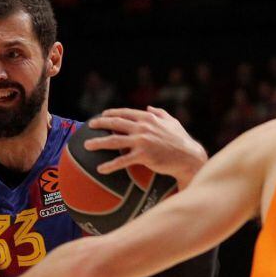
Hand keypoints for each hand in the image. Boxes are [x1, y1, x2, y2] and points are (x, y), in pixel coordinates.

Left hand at [86, 106, 206, 187]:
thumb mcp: (172, 122)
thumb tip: (149, 107)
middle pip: (115, 123)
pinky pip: (122, 161)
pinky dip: (110, 165)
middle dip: (100, 123)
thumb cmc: (181, 140)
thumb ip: (160, 113)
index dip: (112, 113)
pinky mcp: (143, 156)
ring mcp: (142, 141)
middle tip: (89, 125)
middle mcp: (143, 127)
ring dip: (98, 143)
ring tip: (87, 145)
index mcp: (149, 118)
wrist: (189, 157)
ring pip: (114, 141)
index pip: (125, 113)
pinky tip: (100, 168)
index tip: (102, 115)